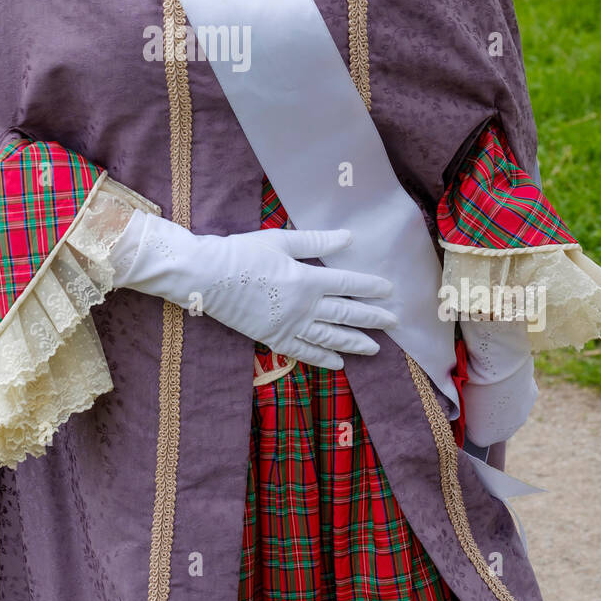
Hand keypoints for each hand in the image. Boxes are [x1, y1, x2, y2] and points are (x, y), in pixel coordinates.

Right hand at [108, 209, 396, 368]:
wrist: (206, 277)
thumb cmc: (241, 253)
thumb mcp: (280, 241)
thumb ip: (316, 242)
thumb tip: (348, 237)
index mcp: (306, 279)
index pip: (347, 284)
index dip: (370, 287)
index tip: (389, 290)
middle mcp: (303, 307)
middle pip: (344, 313)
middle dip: (371, 318)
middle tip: (393, 322)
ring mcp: (288, 326)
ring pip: (329, 337)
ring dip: (354, 342)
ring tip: (375, 348)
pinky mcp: (273, 338)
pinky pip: (304, 352)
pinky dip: (323, 359)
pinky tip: (339, 363)